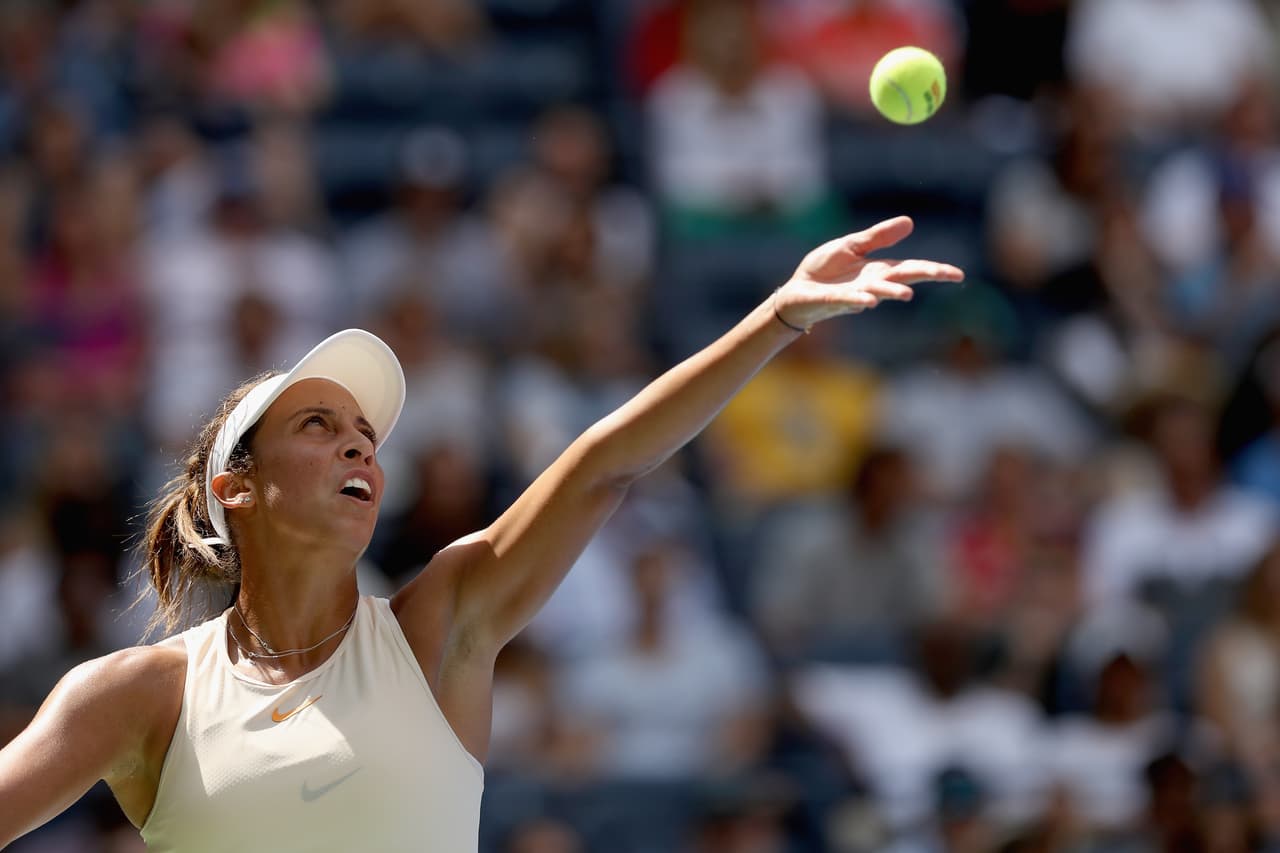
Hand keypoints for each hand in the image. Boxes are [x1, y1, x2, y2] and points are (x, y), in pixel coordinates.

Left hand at [773, 216, 964, 330]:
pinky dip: (859, 300)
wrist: (797, 290)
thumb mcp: (852, 246)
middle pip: (903, 278)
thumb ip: (878, 237)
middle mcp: (872, 284)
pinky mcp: (833, 301)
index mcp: (878, 270)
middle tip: (950, 276)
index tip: (958, 274)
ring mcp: (855, 294)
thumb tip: (910, 222)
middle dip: (925, 276)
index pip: (911, 268)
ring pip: (878, 292)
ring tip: (906, 294)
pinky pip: (848, 300)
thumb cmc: (825, 271)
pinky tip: (869, 301)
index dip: (934, 270)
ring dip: (891, 292)